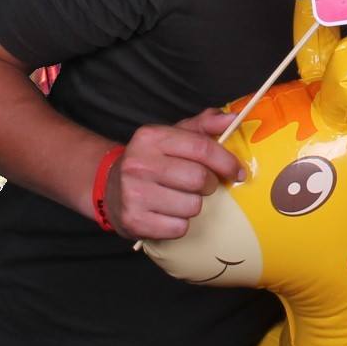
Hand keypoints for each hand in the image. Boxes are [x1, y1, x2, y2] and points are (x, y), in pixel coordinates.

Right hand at [103, 109, 243, 239]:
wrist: (109, 188)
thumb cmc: (152, 161)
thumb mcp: (173, 136)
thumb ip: (204, 124)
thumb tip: (233, 117)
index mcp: (151, 137)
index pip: (201, 148)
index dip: (226, 161)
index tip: (237, 171)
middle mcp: (139, 164)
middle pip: (199, 179)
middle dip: (208, 185)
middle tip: (201, 185)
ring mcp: (133, 193)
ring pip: (192, 206)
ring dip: (193, 205)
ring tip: (180, 198)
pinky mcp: (134, 220)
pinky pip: (178, 228)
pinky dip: (180, 224)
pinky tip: (168, 214)